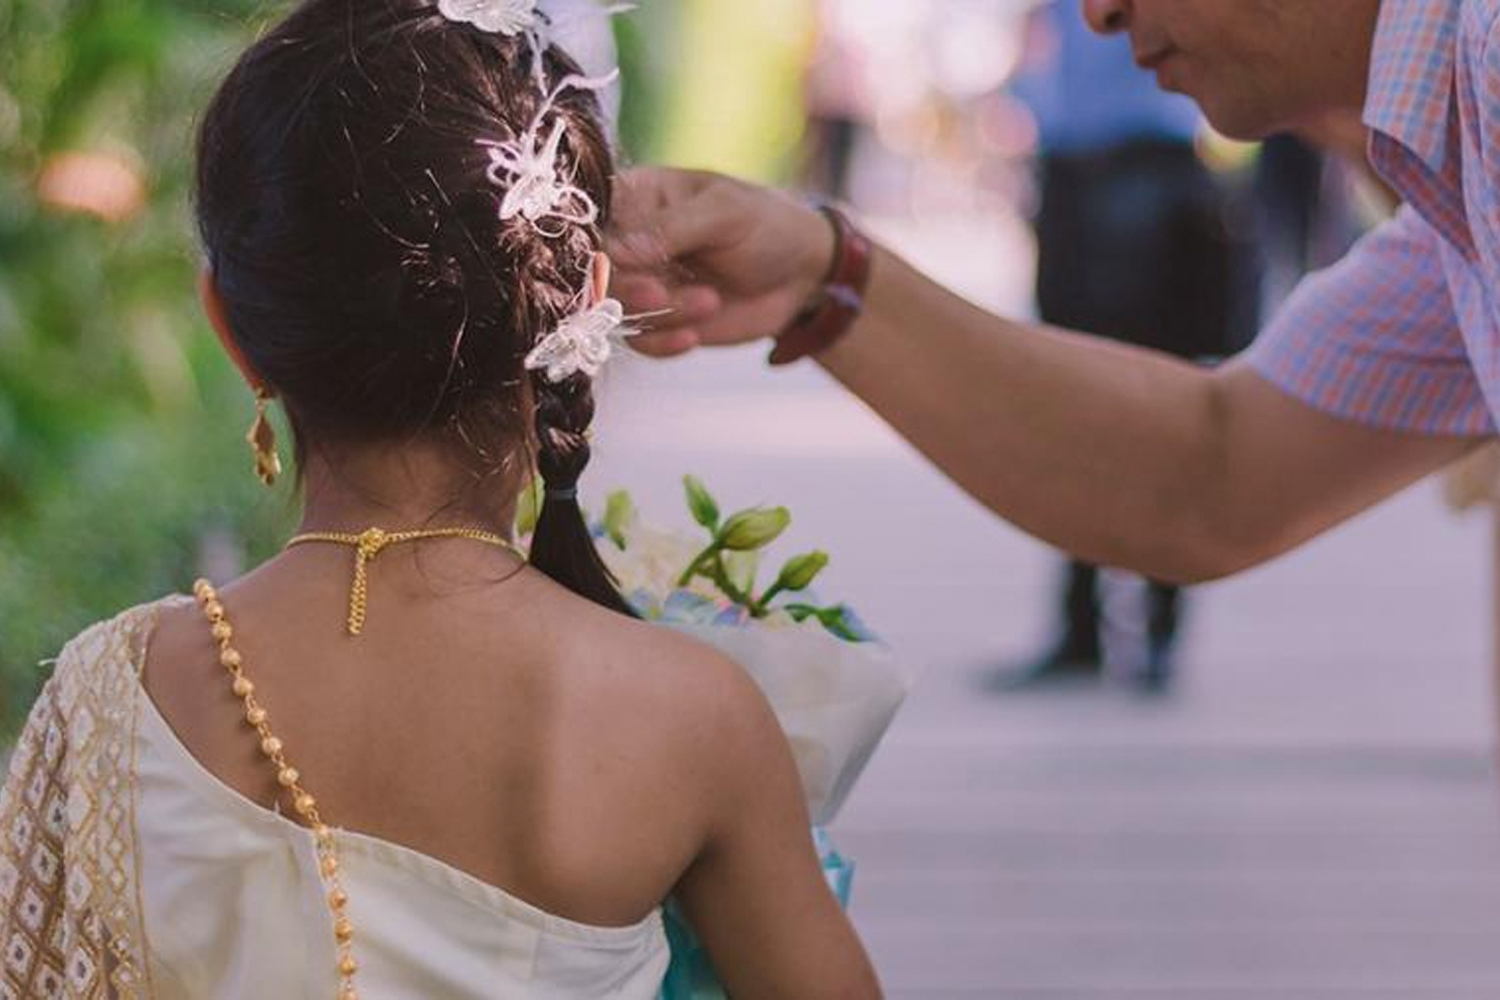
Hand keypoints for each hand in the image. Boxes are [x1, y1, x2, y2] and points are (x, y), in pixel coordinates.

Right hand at [607, 168, 835, 357]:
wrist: (804, 274)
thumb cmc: (767, 224)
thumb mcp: (724, 214)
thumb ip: (669, 229)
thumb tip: (613, 251)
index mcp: (636, 196)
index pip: (590, 219)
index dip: (593, 246)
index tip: (614, 262)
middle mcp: (630, 240)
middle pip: (595, 271)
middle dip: (627, 288)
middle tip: (661, 293)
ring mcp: (643, 282)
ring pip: (617, 310)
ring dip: (659, 315)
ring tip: (709, 302)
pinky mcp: (660, 320)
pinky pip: (641, 340)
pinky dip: (663, 344)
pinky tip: (693, 337)